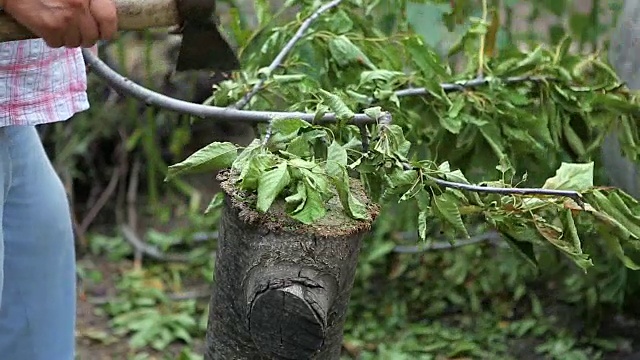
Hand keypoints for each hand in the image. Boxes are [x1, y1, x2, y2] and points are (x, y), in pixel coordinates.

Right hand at [3, 0, 117, 47]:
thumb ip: (89, 5)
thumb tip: (102, 30)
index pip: (109, 19)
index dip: (106, 31)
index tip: (102, 34)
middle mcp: (81, 5)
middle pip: (92, 36)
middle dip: (83, 37)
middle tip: (73, 30)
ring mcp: (67, 17)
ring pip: (75, 43)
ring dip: (67, 38)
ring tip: (57, 24)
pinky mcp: (51, 27)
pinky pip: (57, 44)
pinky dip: (51, 39)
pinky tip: (45, 26)